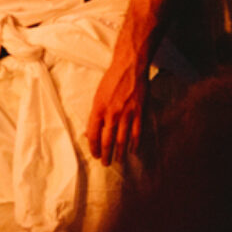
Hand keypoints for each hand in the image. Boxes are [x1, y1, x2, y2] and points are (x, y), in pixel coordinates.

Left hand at [86, 50, 147, 166]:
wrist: (129, 68)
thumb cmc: (111, 80)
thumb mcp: (98, 95)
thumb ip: (96, 114)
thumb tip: (91, 131)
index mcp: (98, 108)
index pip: (93, 134)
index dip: (93, 147)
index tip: (95, 154)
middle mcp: (112, 113)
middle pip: (107, 140)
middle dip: (106, 154)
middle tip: (105, 164)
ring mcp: (127, 114)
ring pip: (122, 140)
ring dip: (119, 153)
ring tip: (118, 161)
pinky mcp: (140, 113)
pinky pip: (137, 133)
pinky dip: (135, 144)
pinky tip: (133, 150)